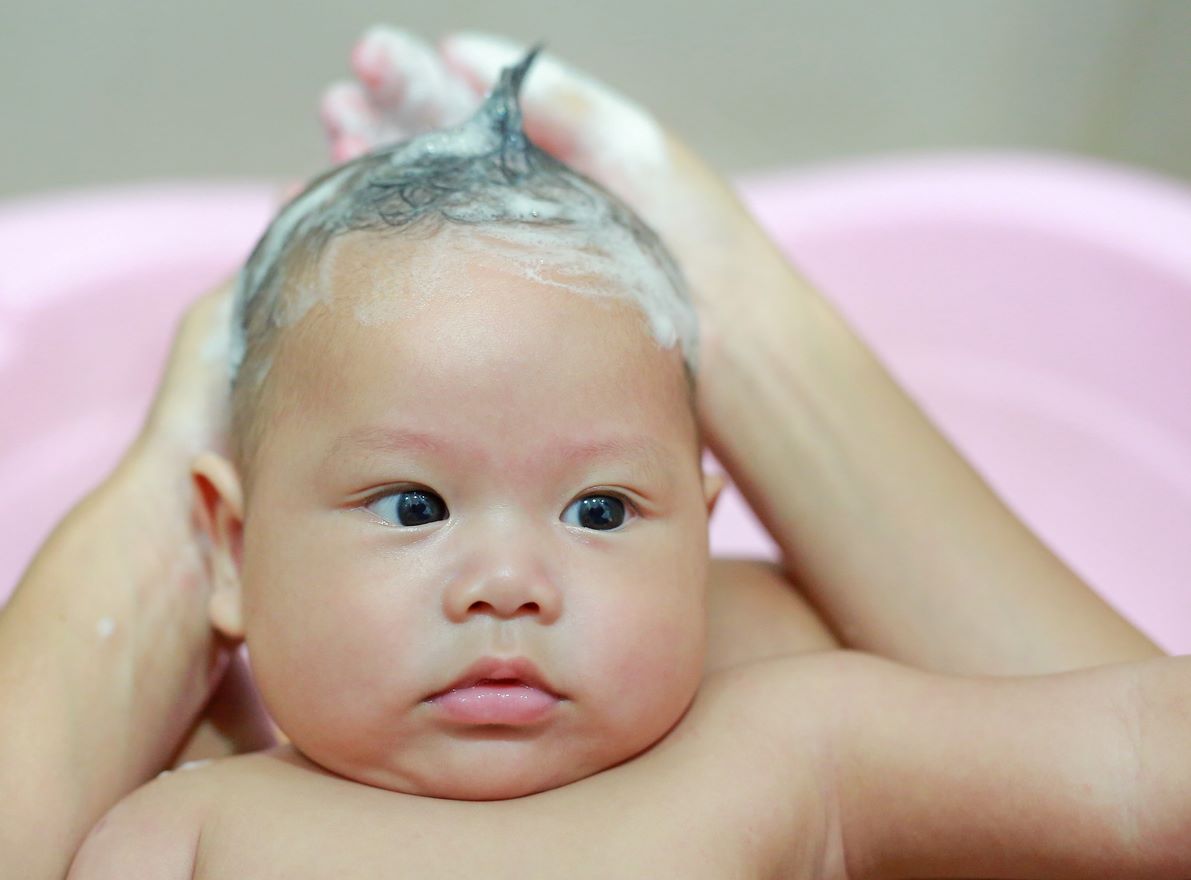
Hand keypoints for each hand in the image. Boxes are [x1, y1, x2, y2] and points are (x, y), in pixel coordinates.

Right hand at [320, 29, 809, 366]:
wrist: (727, 346)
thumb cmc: (693, 241)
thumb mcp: (633, 150)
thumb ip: (561, 105)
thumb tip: (465, 53)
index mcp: (551, 152)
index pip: (469, 105)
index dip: (415, 79)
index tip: (368, 58)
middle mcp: (520, 202)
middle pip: (433, 152)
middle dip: (378, 124)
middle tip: (334, 109)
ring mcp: (505, 261)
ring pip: (420, 210)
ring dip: (367, 181)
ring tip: (326, 160)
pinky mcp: (496, 315)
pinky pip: (427, 275)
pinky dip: (379, 252)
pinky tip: (335, 236)